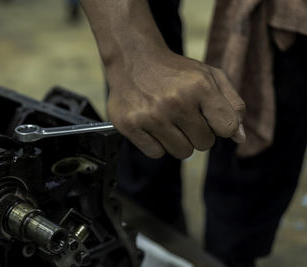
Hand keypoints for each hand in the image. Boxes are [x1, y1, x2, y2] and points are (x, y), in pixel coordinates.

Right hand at [106, 52, 245, 158]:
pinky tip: (151, 125)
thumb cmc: (175, 71)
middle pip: (204, 144)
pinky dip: (156, 143)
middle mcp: (176, 101)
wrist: (132, 59)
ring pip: (182, 152)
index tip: (208, 117)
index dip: (220, 126)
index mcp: (200, 86)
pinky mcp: (130, 125)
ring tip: (167, 120)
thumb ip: (231, 104)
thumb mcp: (209, 76)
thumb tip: (240, 138)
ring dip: (178, 141)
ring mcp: (151, 115)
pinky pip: (156, 153)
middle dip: (198, 132)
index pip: (227, 129)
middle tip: (183, 115)